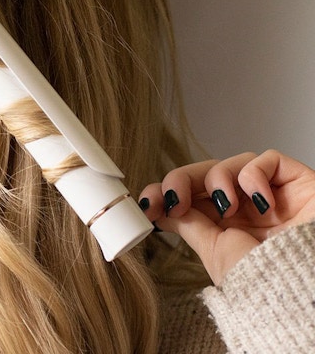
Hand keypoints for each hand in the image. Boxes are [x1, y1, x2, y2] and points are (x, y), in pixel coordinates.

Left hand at [140, 149, 314, 285]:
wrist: (303, 288)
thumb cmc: (267, 280)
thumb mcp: (215, 251)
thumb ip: (190, 224)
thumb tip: (160, 208)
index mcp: (228, 227)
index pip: (193, 196)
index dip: (168, 190)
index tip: (150, 201)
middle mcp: (248, 209)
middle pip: (206, 175)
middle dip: (182, 181)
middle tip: (173, 198)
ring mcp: (272, 194)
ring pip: (232, 163)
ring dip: (218, 179)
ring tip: (227, 208)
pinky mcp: (296, 182)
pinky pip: (267, 159)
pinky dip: (253, 175)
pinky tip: (260, 202)